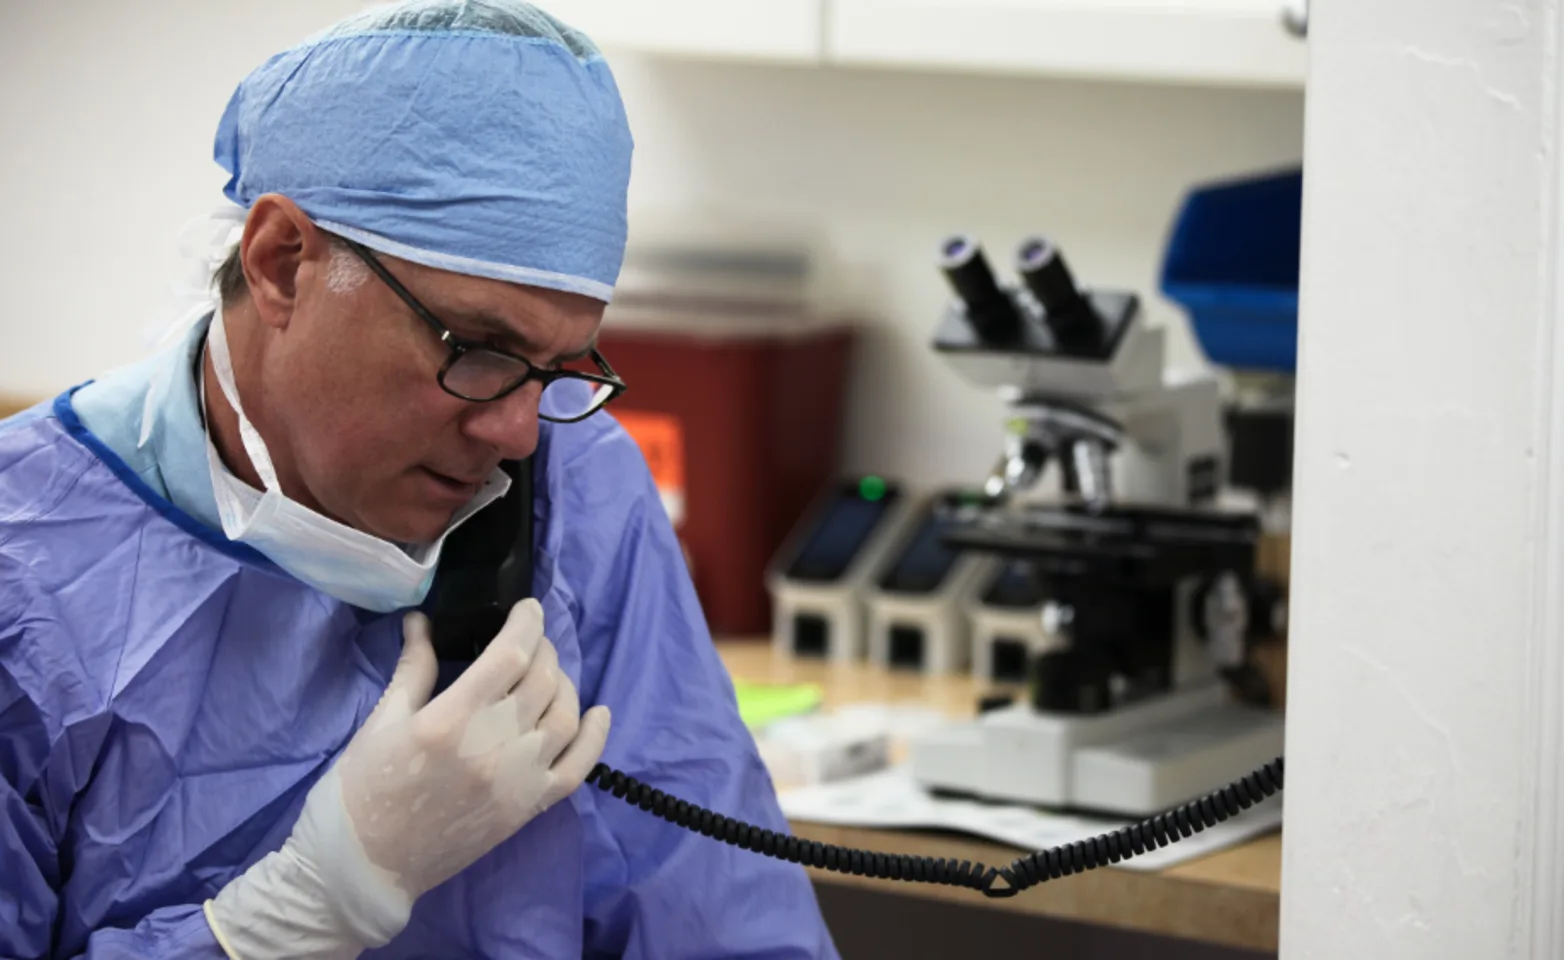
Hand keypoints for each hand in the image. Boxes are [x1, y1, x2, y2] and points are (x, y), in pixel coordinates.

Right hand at [205, 600, 610, 958]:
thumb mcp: (381, 721)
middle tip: (531, 640)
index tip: (528, 607)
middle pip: (543, 680)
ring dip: (565, 684)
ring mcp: (517, 779)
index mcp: (451, 718)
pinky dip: (595, 736)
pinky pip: (578, 767)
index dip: (527, 622)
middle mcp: (492, 745)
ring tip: (549, 672)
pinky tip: (597, 712)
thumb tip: (423, 620)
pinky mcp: (528, 807)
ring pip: (566, 715)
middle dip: (543, 648)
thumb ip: (412, 667)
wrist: (366, 866)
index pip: (511, 654)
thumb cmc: (363, 789)